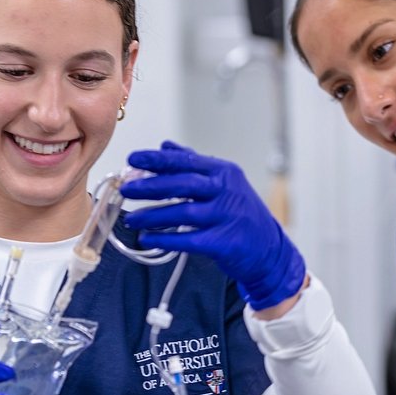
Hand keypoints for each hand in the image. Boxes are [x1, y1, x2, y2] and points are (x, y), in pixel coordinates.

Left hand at [121, 141, 305, 310]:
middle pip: (183, 185)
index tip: (134, 159)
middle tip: (126, 188)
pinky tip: (147, 238)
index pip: (186, 162)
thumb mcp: (224, 182)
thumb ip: (194, 163)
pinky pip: (188, 240)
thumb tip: (166, 146)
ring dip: (153, 216)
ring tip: (132, 219)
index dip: (157, 160)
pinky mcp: (223, 243)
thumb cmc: (242, 213)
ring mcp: (226, 217)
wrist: (268, 249)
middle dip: (151, 186)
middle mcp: (227, 192)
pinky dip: (165, 239)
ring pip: (183, 213)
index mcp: (224, 173)